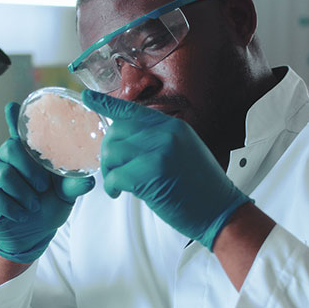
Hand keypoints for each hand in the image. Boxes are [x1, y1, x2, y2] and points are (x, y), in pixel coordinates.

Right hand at [0, 102, 94, 262]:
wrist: (32, 236)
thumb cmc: (48, 207)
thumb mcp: (65, 195)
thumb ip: (74, 185)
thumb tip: (89, 181)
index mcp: (28, 155)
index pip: (19, 132)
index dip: (14, 118)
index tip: (13, 106)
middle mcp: (7, 160)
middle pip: (9, 148)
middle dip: (28, 169)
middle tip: (41, 187)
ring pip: (2, 173)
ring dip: (22, 192)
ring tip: (33, 205)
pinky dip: (11, 206)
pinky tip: (20, 213)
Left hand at [82, 89, 250, 249]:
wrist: (220, 210)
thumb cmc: (201, 188)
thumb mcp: (184, 152)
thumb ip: (159, 141)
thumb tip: (127, 142)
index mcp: (173, 127)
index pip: (132, 109)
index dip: (106, 103)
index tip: (88, 97)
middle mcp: (166, 133)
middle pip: (116, 132)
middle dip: (108, 153)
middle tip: (113, 171)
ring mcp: (160, 151)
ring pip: (113, 153)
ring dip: (109, 172)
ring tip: (118, 185)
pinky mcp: (152, 173)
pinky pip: (116, 175)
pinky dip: (112, 187)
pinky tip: (120, 193)